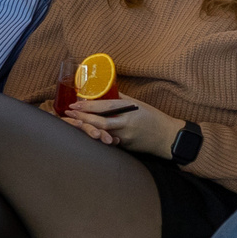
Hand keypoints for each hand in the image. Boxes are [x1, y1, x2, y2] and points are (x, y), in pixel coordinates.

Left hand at [60, 93, 182, 156]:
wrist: (167, 137)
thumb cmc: (153, 118)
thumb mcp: (138, 104)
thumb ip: (121, 99)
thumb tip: (105, 91)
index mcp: (129, 110)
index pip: (105, 107)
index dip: (88, 106)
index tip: (74, 104)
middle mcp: (127, 124)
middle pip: (100, 122)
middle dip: (82, 117)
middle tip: (69, 113)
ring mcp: (126, 137)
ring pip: (102, 133)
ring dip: (87, 128)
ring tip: (74, 123)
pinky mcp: (126, 147)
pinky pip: (109, 141)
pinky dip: (98, 137)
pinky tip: (87, 135)